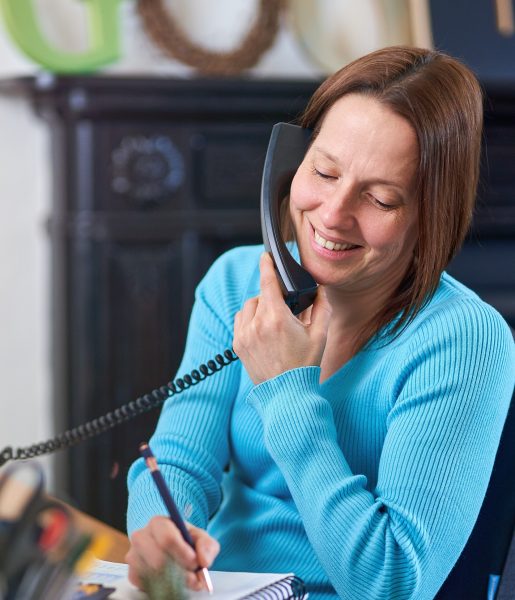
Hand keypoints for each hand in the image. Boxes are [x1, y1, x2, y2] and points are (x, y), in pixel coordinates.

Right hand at [126, 516, 219, 590]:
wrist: (169, 546)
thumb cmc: (184, 540)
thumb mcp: (200, 538)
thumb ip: (207, 546)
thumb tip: (204, 561)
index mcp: (158, 523)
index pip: (167, 538)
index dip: (183, 553)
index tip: (195, 562)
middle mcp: (141, 537)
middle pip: (158, 559)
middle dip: (180, 571)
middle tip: (194, 575)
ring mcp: (134, 555)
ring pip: (153, 574)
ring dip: (174, 581)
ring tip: (187, 579)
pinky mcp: (132, 573)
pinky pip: (146, 585)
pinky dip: (163, 587)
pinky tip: (172, 581)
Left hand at [233, 253, 331, 383]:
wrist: (287, 394)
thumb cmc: (304, 366)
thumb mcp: (320, 335)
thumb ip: (322, 307)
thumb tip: (319, 290)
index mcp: (277, 318)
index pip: (268, 282)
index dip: (267, 265)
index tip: (266, 256)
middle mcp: (257, 324)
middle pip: (261, 295)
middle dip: (273, 297)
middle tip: (286, 310)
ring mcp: (244, 335)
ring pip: (248, 307)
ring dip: (260, 307)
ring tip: (274, 321)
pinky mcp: (238, 345)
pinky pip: (240, 321)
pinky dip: (250, 319)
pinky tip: (262, 329)